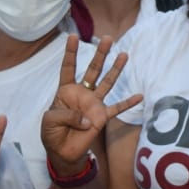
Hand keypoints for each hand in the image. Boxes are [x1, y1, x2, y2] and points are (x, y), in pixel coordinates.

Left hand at [40, 35, 143, 172]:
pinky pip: (117, 108)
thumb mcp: (50, 121)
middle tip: (108, 39)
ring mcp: (94, 104)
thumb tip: (87, 118)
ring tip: (124, 54)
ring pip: (107, 83)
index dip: (70, 53)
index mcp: (66, 91)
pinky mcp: (102, 117)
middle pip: (92, 70)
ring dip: (115, 69)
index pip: (68, 68)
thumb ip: (66, 115)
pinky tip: (139, 96)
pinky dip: (128, 103)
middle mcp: (82, 93)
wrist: (62, 152)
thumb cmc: (52, 133)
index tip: (72, 36)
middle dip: (100, 54)